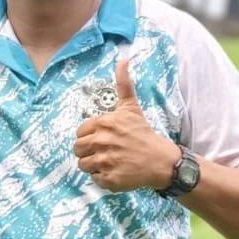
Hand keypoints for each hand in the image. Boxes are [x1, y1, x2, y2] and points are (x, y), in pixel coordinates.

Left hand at [73, 59, 179, 191]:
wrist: (161, 160)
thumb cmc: (143, 133)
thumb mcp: (131, 107)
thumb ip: (123, 84)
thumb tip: (123, 59)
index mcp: (102, 124)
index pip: (80, 133)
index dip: (89, 137)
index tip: (102, 139)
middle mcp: (101, 142)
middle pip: (78, 150)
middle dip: (88, 152)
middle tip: (105, 152)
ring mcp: (105, 161)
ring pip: (83, 165)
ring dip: (94, 165)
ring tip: (110, 162)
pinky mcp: (110, 179)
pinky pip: (95, 179)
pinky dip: (103, 178)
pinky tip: (116, 172)